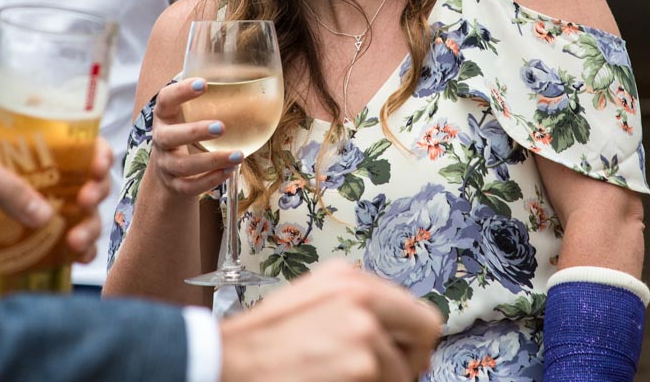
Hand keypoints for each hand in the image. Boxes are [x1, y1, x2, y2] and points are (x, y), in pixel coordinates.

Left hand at [0, 136, 113, 263]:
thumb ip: (6, 185)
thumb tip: (45, 216)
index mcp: (38, 153)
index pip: (81, 146)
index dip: (98, 154)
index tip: (97, 167)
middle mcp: (50, 182)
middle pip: (92, 182)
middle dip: (98, 192)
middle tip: (85, 202)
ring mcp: (47, 213)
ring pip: (88, 217)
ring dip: (91, 227)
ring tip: (75, 242)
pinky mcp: (41, 243)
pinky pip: (73, 246)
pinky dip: (83, 252)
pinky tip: (78, 257)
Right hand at [146, 78, 241, 196]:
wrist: (169, 170)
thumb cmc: (187, 131)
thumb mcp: (191, 112)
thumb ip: (213, 96)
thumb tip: (254, 71)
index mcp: (165, 116)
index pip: (165, 100)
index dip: (181, 91)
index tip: (204, 84)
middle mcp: (161, 140)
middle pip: (169, 137)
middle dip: (195, 132)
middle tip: (222, 127)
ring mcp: (166, 164)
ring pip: (183, 166)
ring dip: (211, 161)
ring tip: (238, 156)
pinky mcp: (175, 185)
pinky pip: (190, 187)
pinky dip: (210, 181)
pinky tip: (229, 171)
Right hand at [218, 262, 443, 381]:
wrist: (224, 364)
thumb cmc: (258, 343)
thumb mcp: (309, 305)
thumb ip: (353, 311)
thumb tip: (392, 337)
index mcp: (347, 278)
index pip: (413, 309)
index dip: (411, 342)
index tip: (404, 360)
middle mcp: (361, 296)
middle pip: (424, 331)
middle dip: (409, 361)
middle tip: (384, 377)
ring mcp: (363, 331)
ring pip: (403, 372)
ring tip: (337, 379)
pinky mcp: (362, 366)